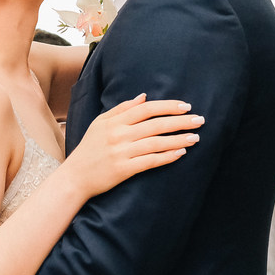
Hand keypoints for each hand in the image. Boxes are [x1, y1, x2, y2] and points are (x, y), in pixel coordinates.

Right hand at [64, 95, 203, 197]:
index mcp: (114, 121)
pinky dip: (167, 157)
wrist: (74, 177)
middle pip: (155, 124)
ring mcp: (121, 153)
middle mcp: (118, 135)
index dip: (168, 106)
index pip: (146, 109)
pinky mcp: (124, 170)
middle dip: (180, 121)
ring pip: (156, 143)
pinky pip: (150, 161)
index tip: (186, 107)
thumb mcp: (100, 124)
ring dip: (178, 139)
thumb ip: (121, 109)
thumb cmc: (89, 149)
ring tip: (196, 138)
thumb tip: (143, 97)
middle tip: (200, 120)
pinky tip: (181, 153)